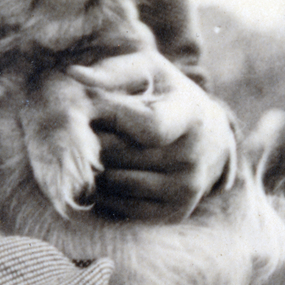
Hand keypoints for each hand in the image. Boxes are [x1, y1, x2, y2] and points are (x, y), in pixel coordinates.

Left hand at [66, 50, 235, 222]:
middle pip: (121, 154)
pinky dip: (104, 190)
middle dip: (94, 139)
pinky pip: (121, 206)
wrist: (210, 137)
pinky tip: (105, 170)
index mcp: (191, 116)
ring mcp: (186, 189)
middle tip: (86, 129)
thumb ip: (111, 71)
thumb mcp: (148, 70)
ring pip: (115, 181)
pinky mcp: (174, 213)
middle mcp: (194, 157)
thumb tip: (74, 74)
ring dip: (94, 165)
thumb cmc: (167, 94)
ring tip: (94, 147)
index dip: (114, 116)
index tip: (98, 107)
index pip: (149, 126)